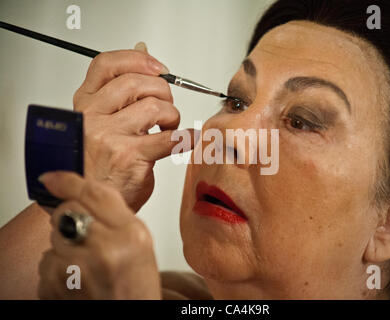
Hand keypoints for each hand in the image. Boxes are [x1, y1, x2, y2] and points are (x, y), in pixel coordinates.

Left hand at [37, 171, 160, 299]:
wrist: (129, 311)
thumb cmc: (136, 281)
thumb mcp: (139, 238)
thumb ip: (114, 211)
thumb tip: (83, 189)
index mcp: (129, 234)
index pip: (94, 194)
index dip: (68, 181)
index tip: (52, 178)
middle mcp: (104, 249)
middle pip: (67, 210)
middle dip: (71, 216)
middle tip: (88, 234)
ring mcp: (77, 269)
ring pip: (53, 235)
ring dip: (64, 242)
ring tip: (85, 259)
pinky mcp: (56, 285)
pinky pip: (46, 260)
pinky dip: (57, 264)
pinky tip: (76, 274)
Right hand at [73, 42, 191, 210]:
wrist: (86, 202)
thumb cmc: (95, 165)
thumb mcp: (99, 123)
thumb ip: (119, 92)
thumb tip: (142, 52)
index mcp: (84, 104)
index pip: (106, 65)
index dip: (137, 60)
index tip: (158, 68)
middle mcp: (93, 117)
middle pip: (136, 83)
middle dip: (162, 90)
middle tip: (167, 105)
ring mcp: (111, 136)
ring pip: (155, 107)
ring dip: (172, 115)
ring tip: (169, 127)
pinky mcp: (131, 156)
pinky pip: (171, 138)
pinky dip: (186, 137)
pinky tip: (188, 139)